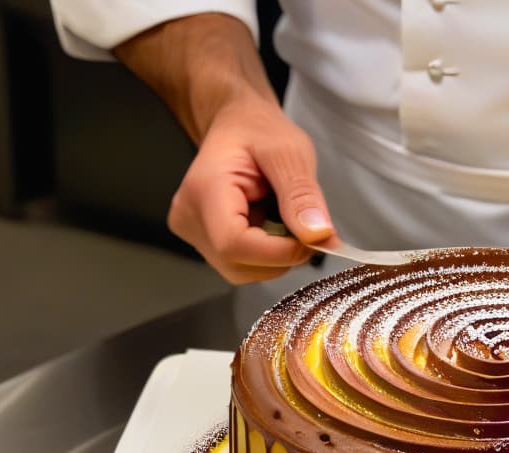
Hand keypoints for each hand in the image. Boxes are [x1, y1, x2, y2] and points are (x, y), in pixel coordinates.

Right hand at [113, 13, 333, 283]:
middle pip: (239, 265)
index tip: (312, 237)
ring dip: (275, 255)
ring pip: (242, 271)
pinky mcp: (203, 242)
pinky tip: (269, 224)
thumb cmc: (259, 131)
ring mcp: (192, 233)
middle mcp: (189, 217)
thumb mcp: (290, 152)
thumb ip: (302, 195)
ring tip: (280, 216)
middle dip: (281, 255)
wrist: (236, 125)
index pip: (234, 245)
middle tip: (301, 222)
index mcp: (204, 190)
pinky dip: (266, 254)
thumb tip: (319, 236)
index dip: (280, 252)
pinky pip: (241, 265)